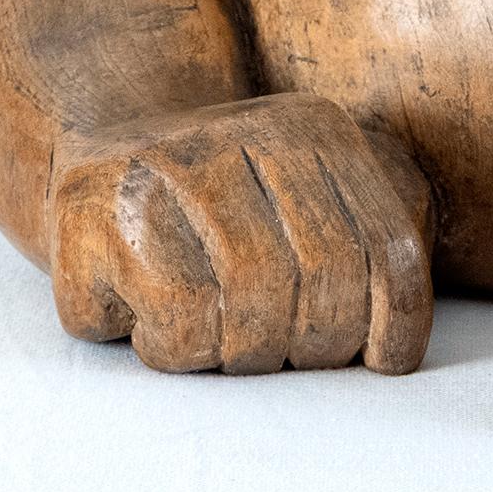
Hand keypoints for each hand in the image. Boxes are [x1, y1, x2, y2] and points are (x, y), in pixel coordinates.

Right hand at [49, 93, 433, 374]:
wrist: (100, 148)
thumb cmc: (228, 202)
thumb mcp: (319, 194)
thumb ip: (377, 233)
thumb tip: (397, 334)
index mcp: (314, 129)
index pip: (386, 241)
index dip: (399, 316)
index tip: (388, 362)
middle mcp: (244, 132)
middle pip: (323, 277)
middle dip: (316, 341)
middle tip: (287, 354)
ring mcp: (165, 166)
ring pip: (250, 302)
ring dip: (243, 352)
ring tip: (222, 341)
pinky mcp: (93, 212)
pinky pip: (174, 319)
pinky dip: (177, 349)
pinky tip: (158, 329)